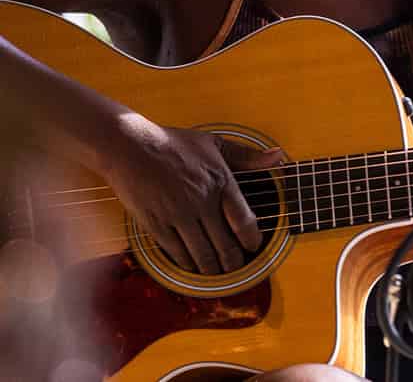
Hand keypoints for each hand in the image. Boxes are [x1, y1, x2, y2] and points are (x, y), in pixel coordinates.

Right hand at [103, 113, 282, 274]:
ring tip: (218, 273)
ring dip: (212, 270)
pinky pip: (177, 254)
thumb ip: (247, 156)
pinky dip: (187, 265)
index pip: (244, 219)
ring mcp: (178, 216)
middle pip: (224, 245)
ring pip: (202, 255)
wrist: (131, 148)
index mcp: (220, 180)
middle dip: (233, 262)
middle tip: (237, 268)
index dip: (252, 239)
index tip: (255, 246)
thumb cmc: (175, 143)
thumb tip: (277, 157)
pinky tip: (192, 266)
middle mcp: (202, 201)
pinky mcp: (156, 225)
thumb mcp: (215, 143)